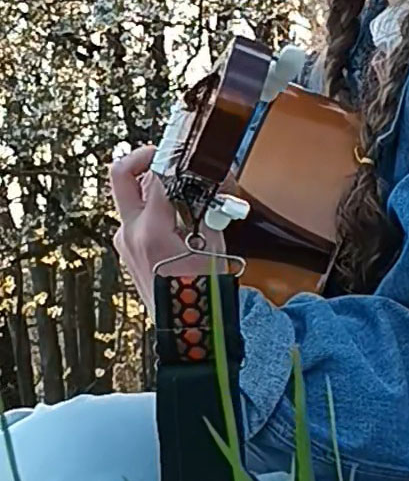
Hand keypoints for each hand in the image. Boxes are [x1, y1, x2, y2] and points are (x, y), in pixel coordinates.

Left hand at [109, 145, 227, 313]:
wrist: (185, 330)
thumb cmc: (201, 294)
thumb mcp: (214, 243)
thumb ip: (206, 207)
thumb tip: (208, 182)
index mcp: (153, 230)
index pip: (158, 175)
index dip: (175, 157)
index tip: (189, 150)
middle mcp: (131, 232)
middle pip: (121, 174)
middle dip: (143, 156)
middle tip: (166, 154)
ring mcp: (124, 240)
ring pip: (129, 194)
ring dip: (151, 183)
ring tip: (181, 188)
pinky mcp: (127, 248)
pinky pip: (136, 214)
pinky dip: (153, 204)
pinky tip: (177, 212)